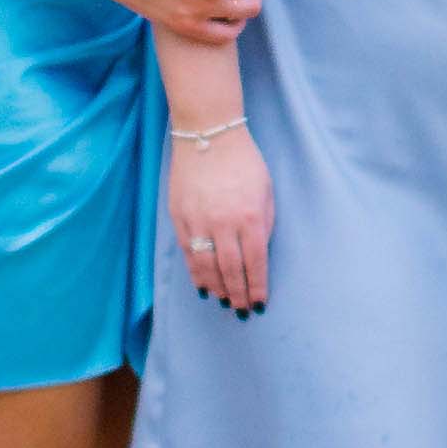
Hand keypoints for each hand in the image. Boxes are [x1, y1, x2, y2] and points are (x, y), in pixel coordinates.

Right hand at [167, 122, 271, 313]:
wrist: (208, 135)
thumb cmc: (243, 161)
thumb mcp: (266, 189)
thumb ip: (265, 222)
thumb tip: (260, 253)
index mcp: (250, 216)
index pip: (256, 262)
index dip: (258, 287)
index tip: (260, 303)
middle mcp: (224, 223)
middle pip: (231, 270)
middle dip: (238, 295)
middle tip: (243, 312)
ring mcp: (199, 222)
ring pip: (207, 267)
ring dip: (217, 289)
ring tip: (224, 302)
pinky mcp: (180, 218)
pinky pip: (188, 254)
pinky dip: (196, 273)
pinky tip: (203, 286)